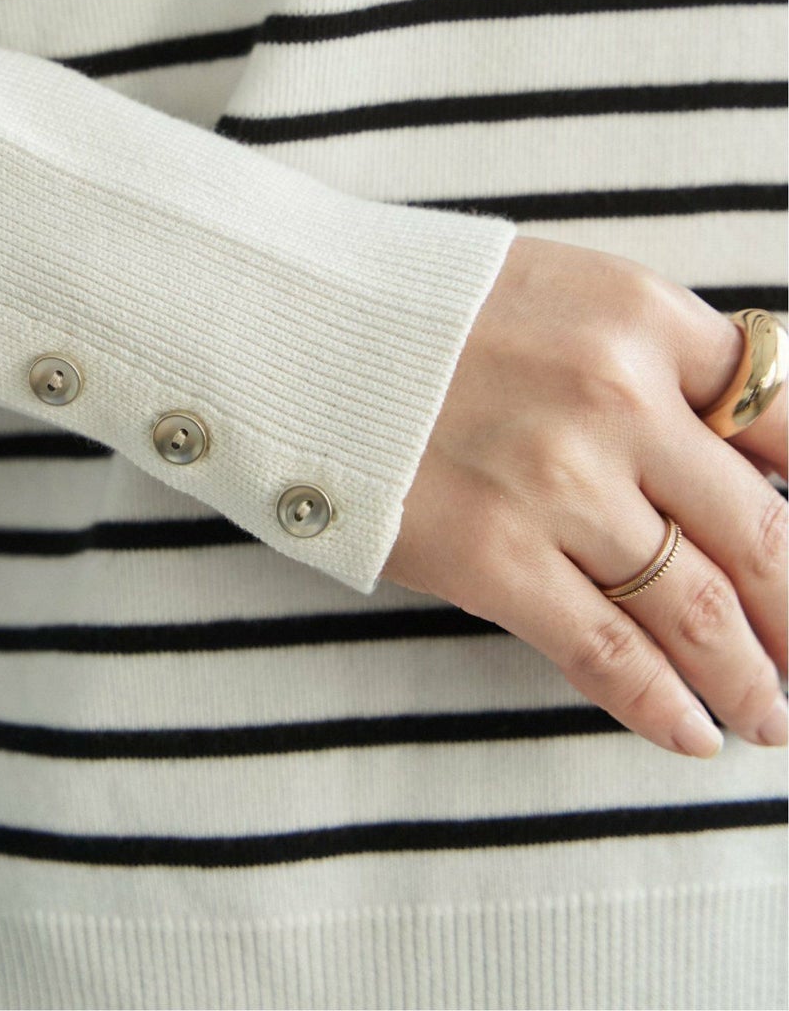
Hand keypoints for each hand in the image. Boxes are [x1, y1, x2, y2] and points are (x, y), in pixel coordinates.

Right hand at [385, 235, 787, 757]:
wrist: (284, 325)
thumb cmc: (419, 305)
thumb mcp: (559, 289)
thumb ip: (653, 360)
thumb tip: (741, 457)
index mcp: (643, 316)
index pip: (785, 422)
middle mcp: (617, 400)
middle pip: (762, 533)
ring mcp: (555, 484)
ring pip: (698, 609)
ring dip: (752, 678)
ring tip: (771, 715)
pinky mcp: (490, 556)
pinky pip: (606, 651)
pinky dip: (662, 704)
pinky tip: (694, 734)